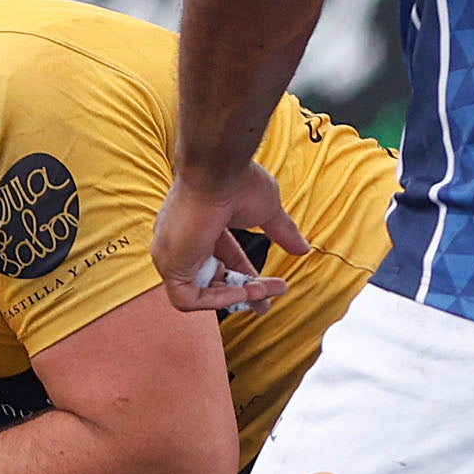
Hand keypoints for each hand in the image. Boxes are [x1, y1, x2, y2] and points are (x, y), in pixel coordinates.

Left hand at [154, 167, 306, 314]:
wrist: (219, 172)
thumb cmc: (237, 181)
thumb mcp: (267, 211)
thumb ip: (282, 232)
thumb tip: (303, 248)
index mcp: (200, 228)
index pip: (222, 262)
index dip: (245, 279)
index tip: (269, 290)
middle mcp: (181, 243)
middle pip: (211, 280)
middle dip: (243, 293)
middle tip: (268, 299)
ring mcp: (172, 255)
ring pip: (200, 293)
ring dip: (236, 297)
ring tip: (262, 291)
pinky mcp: (169, 265)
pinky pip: (188, 299)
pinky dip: (216, 300)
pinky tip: (242, 291)